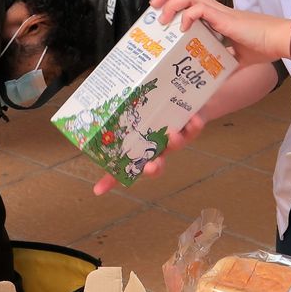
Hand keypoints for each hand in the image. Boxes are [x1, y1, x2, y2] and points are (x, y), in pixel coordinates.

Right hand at [91, 115, 205, 195]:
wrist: (193, 101)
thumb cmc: (163, 110)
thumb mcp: (141, 116)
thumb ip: (123, 117)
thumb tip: (95, 121)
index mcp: (144, 148)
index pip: (126, 167)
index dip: (112, 180)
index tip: (97, 190)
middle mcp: (160, 147)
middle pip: (155, 165)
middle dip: (153, 169)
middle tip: (150, 168)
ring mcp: (177, 138)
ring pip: (176, 146)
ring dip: (174, 143)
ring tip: (172, 135)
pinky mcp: (192, 127)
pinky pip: (195, 130)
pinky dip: (195, 126)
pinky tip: (193, 120)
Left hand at [150, 0, 290, 66]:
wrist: (279, 41)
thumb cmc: (264, 47)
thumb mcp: (239, 58)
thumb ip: (226, 64)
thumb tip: (217, 80)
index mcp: (218, 16)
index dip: (174, 0)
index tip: (161, 12)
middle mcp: (216, 10)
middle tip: (153, 6)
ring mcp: (219, 12)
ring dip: (171, 2)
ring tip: (162, 17)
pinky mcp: (223, 17)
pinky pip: (199, 8)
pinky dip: (187, 15)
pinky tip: (183, 27)